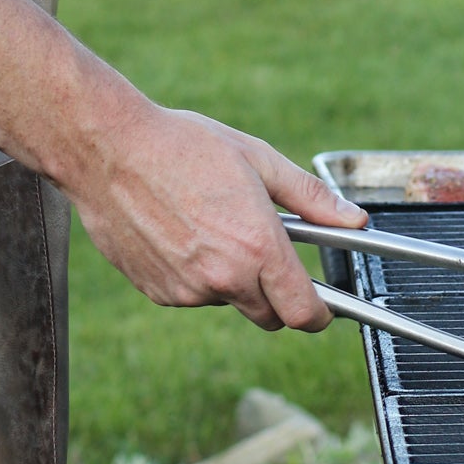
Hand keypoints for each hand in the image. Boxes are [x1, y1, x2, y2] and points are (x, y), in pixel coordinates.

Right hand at [68, 102, 368, 331]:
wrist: (107, 151)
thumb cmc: (184, 146)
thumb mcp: (259, 160)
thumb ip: (311, 199)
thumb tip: (355, 221)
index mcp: (258, 248)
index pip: (304, 314)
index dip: (319, 313)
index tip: (321, 304)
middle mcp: (224, 279)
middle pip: (268, 317)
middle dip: (275, 296)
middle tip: (264, 252)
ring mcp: (187, 290)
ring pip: (226, 302)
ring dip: (230, 279)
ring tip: (210, 226)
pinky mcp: (156, 292)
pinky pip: (190, 296)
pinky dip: (194, 276)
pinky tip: (178, 233)